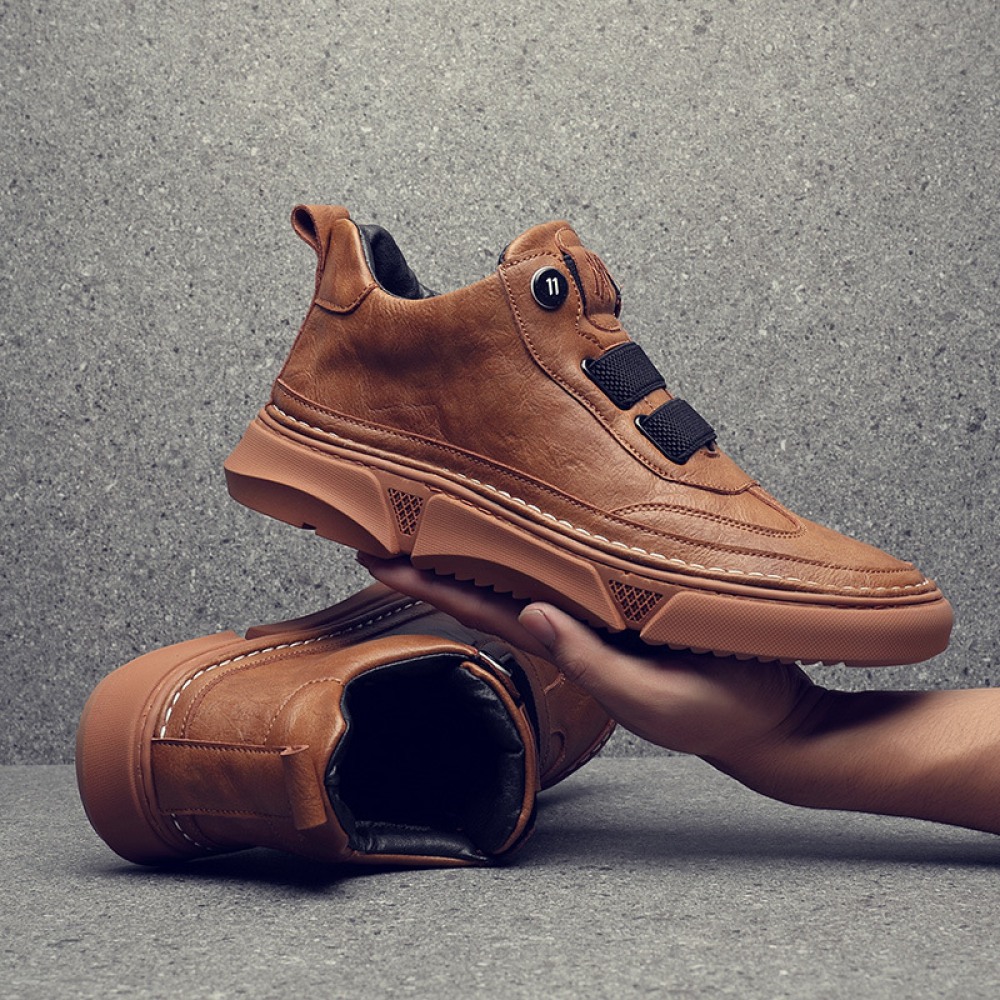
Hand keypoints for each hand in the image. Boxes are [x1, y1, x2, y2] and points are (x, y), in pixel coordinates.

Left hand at [357, 555, 819, 763]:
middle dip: (439, 550)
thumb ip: (588, 661)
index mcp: (569, 643)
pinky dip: (544, 532)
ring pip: (529, 561)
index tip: (377, 558)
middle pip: (493, 577)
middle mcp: (575, 617)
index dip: (428, 585)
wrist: (768, 716)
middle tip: (386, 510)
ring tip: (442, 498)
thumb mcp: (649, 697)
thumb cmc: (713, 713)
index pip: (482, 608)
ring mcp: (602, 603)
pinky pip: (577, 554)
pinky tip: (531, 509)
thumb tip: (529, 615)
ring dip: (482, 535)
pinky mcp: (635, 589)